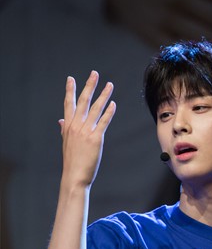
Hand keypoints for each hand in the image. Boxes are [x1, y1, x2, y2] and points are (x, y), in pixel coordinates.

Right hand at [59, 71, 115, 188]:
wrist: (74, 175)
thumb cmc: (72, 160)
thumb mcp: (66, 142)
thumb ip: (65, 129)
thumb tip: (61, 121)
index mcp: (68, 126)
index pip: (68, 104)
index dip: (70, 90)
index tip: (71, 78)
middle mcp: (75, 126)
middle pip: (82, 101)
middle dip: (89, 86)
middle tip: (94, 73)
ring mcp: (85, 131)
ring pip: (95, 109)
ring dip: (103, 95)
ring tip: (109, 85)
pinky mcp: (95, 138)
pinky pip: (103, 122)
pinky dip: (108, 112)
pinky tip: (113, 104)